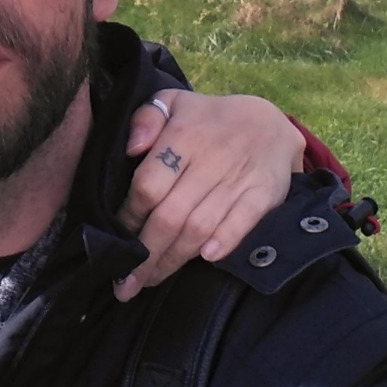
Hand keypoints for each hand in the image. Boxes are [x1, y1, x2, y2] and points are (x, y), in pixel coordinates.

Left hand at [114, 91, 305, 300]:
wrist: (270, 122)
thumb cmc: (209, 119)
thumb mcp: (174, 103)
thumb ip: (146, 118)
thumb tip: (131, 148)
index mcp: (183, 136)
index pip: (148, 184)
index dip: (129, 216)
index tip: (117, 238)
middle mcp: (210, 159)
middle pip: (170, 214)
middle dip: (145, 253)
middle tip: (126, 283)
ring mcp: (238, 178)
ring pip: (200, 226)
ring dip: (174, 259)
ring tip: (151, 281)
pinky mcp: (264, 193)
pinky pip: (243, 221)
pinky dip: (224, 241)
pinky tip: (206, 260)